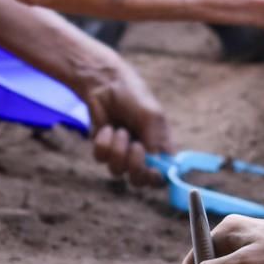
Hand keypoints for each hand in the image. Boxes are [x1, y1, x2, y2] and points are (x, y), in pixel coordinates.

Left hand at [82, 63, 170, 187]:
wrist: (105, 83)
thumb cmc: (133, 95)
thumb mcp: (151, 114)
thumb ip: (156, 139)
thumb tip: (156, 163)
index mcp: (160, 147)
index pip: (163, 175)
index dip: (156, 178)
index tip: (151, 170)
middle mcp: (142, 154)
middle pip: (140, 180)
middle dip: (135, 167)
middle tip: (135, 147)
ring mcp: (122, 153)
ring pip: (118, 171)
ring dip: (118, 149)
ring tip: (120, 130)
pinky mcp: (103, 149)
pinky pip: (101, 158)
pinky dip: (104, 143)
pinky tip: (107, 128)